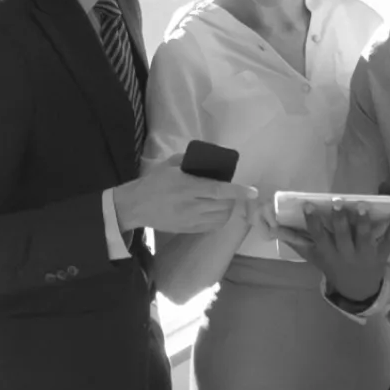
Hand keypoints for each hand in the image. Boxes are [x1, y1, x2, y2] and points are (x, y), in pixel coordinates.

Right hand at [112, 164, 253, 235]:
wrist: (136, 206)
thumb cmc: (153, 182)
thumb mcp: (169, 165)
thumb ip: (188, 160)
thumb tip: (206, 160)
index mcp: (187, 186)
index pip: (219, 190)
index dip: (238, 191)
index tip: (253, 191)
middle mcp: (191, 205)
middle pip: (223, 206)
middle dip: (233, 199)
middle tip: (230, 191)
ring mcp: (190, 220)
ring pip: (220, 218)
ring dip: (227, 210)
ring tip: (223, 202)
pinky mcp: (188, 230)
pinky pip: (211, 226)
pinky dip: (218, 219)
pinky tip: (214, 211)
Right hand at [295, 204, 389, 306]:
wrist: (358, 291)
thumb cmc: (334, 269)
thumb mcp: (316, 259)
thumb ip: (299, 244)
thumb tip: (278, 229)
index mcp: (329, 255)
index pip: (319, 237)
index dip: (313, 221)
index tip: (308, 205)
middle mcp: (346, 255)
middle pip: (342, 236)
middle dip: (340, 219)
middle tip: (338, 202)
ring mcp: (364, 256)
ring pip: (364, 238)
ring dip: (364, 222)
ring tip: (363, 205)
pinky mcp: (380, 256)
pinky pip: (388, 243)